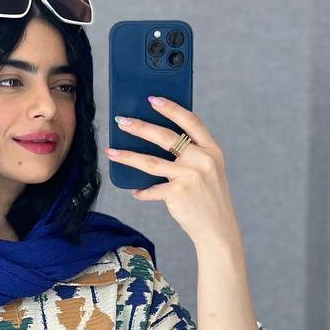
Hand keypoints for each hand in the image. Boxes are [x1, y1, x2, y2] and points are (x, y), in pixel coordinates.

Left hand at [105, 95, 243, 251]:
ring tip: (111, 151)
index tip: (153, 99)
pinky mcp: (177, 194)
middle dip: (139, 127)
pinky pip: (151, 189)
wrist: (218, 230)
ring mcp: (190, 176)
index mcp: (212, 149)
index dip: (171, 108)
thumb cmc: (208, 198)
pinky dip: (142, 192)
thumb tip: (155, 140)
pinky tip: (135, 192)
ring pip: (150, 161)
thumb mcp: (209, 170)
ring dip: (127, 156)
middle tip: (121, 121)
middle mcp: (202, 159)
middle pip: (165, 137)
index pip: (190, 121)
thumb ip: (192, 154)